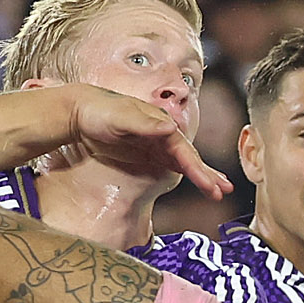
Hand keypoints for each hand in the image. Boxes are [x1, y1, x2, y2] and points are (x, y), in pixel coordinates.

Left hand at [60, 84, 229, 198]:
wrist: (81, 112)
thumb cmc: (100, 111)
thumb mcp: (120, 116)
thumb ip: (144, 124)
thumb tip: (169, 128)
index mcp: (160, 124)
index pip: (182, 149)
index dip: (195, 167)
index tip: (207, 182)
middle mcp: (163, 134)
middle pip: (188, 157)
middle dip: (206, 174)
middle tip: (222, 191)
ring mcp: (156, 146)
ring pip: (184, 163)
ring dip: (202, 176)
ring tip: (218, 191)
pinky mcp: (148, 155)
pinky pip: (172, 167)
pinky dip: (187, 175)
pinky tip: (200, 183)